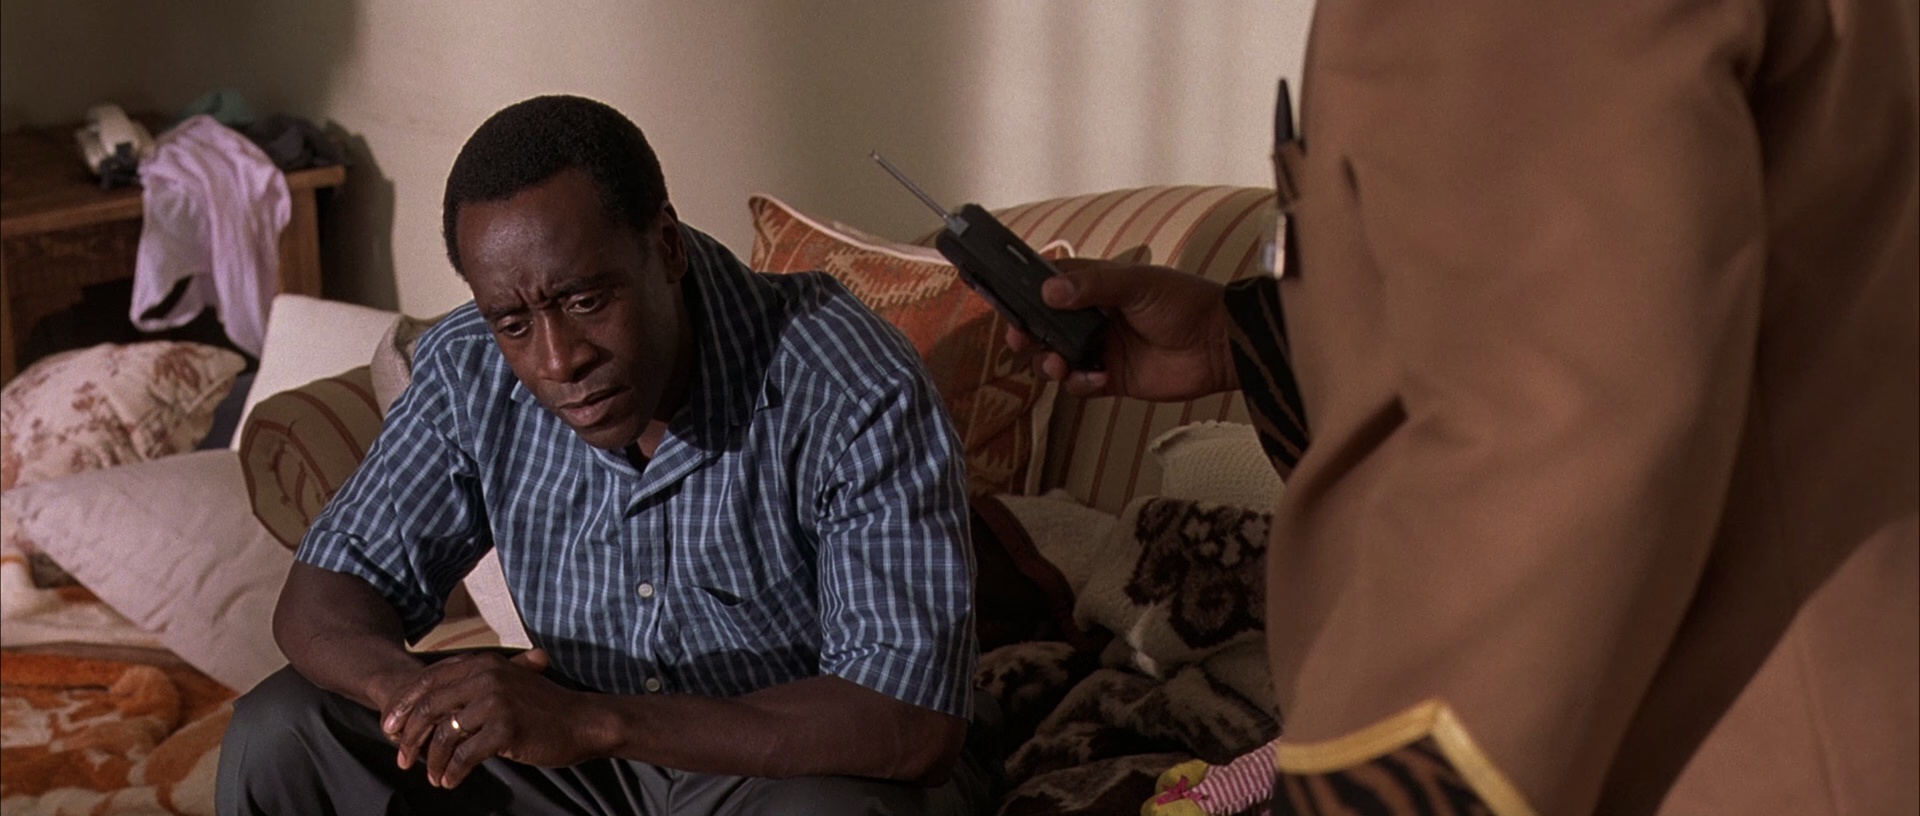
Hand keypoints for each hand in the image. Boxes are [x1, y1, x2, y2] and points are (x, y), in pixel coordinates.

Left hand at [378, 649, 608, 788]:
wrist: (581, 721)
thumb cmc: (542, 709)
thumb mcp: (506, 685)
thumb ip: (472, 688)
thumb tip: (432, 709)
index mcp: (482, 663)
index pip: (428, 680)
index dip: (404, 705)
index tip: (390, 728)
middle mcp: (486, 676)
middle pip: (430, 707)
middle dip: (409, 736)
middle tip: (402, 758)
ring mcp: (496, 701)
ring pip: (445, 734)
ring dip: (432, 760)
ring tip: (433, 776)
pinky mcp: (506, 727)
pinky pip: (466, 754)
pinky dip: (453, 771)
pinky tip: (450, 781)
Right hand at [1007, 259, 1236, 399]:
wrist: (1220, 345)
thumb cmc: (1186, 302)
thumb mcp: (1138, 284)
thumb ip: (1093, 286)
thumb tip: (1049, 291)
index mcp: (1097, 286)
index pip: (1050, 285)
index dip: (1025, 292)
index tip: (1006, 299)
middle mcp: (1094, 317)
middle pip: (1045, 326)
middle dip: (1027, 332)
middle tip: (1020, 338)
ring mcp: (1101, 348)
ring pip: (1056, 358)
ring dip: (1049, 362)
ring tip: (1057, 363)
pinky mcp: (1112, 378)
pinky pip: (1080, 385)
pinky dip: (1080, 383)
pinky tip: (1097, 378)